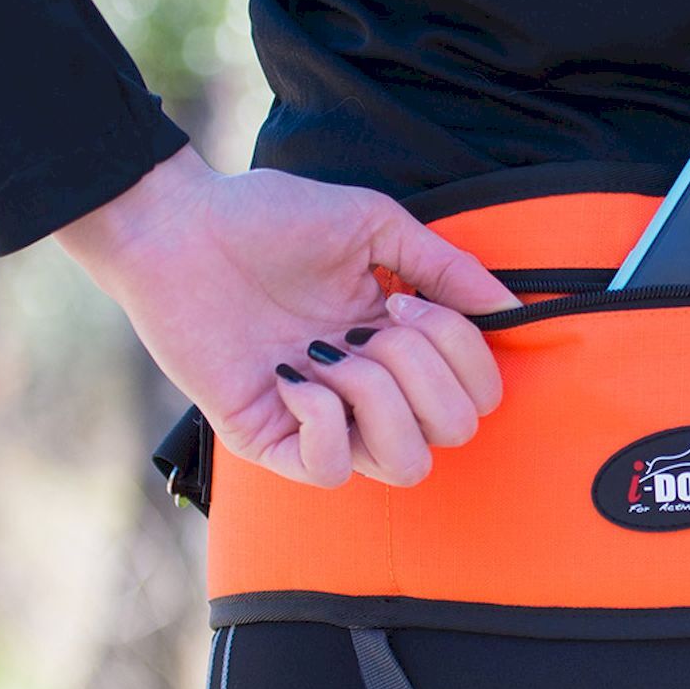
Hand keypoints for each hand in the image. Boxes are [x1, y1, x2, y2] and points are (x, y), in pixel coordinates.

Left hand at [57, 147, 517, 487]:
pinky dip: (321, 419)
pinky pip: (328, 470)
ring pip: (404, 464)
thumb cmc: (267, 218)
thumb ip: (445, 267)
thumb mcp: (373, 224)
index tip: (404, 301)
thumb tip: (512, 309)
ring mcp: (319, 421)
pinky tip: (290, 376)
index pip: (476, 397)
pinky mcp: (266, 438)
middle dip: (422, 368)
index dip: (462, 353)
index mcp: (399, 347)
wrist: (177, 227)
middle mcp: (368, 393)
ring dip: (378, 398)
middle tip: (370, 324)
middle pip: (451, 433)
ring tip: (329, 354)